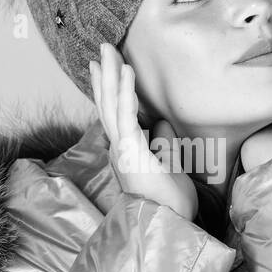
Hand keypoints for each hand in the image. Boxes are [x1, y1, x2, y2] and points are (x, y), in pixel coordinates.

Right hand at [90, 41, 198, 221]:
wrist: (168, 223)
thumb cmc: (169, 201)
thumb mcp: (169, 164)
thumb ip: (163, 143)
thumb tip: (161, 123)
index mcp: (126, 151)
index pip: (114, 113)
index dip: (108, 89)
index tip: (103, 67)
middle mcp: (119, 148)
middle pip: (107, 104)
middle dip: (104, 74)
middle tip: (102, 48)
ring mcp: (122, 149)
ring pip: (112, 105)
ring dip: (111, 75)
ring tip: (109, 50)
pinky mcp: (131, 151)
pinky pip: (127, 116)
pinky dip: (126, 92)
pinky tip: (127, 72)